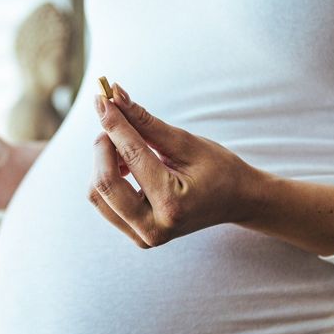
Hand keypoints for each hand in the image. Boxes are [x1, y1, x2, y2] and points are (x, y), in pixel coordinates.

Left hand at [88, 84, 268, 247]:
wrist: (236, 201)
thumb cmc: (218, 169)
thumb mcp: (186, 142)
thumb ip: (146, 122)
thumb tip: (115, 96)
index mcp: (172, 205)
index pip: (131, 157)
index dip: (114, 124)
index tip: (102, 99)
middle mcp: (154, 229)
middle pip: (103, 183)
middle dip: (103, 145)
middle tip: (115, 122)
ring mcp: (143, 238)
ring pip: (97, 194)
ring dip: (103, 163)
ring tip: (127, 148)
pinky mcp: (136, 236)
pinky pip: (104, 203)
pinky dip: (107, 177)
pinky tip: (127, 166)